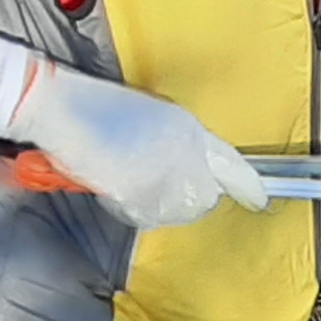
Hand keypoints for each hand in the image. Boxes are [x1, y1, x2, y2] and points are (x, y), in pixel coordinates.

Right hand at [14, 65, 269, 229]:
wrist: (61, 107)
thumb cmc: (95, 106)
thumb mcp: (149, 115)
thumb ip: (175, 142)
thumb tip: (183, 166)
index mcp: (189, 127)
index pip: (232, 164)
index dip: (248, 185)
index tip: (260, 199)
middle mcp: (186, 151)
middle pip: (206, 196)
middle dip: (190, 197)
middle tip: (157, 185)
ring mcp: (164, 174)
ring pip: (178, 209)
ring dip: (160, 203)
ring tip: (131, 181)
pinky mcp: (140, 193)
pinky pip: (147, 214)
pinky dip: (133, 208)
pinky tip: (114, 185)